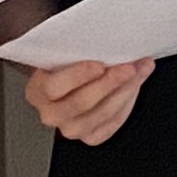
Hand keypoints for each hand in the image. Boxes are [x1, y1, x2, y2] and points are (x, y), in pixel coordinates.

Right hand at [22, 56, 152, 146]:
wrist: (68, 79)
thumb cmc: (66, 62)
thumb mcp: (62, 52)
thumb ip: (75, 48)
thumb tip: (104, 39)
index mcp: (37, 91)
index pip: (54, 87)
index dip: (78, 76)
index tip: (99, 64)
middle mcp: (51, 114)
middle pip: (81, 103)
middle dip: (109, 83)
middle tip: (129, 67)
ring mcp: (70, 128)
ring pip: (101, 114)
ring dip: (125, 91)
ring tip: (140, 71)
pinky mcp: (90, 136)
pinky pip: (112, 123)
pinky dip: (127, 103)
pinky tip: (134, 86)